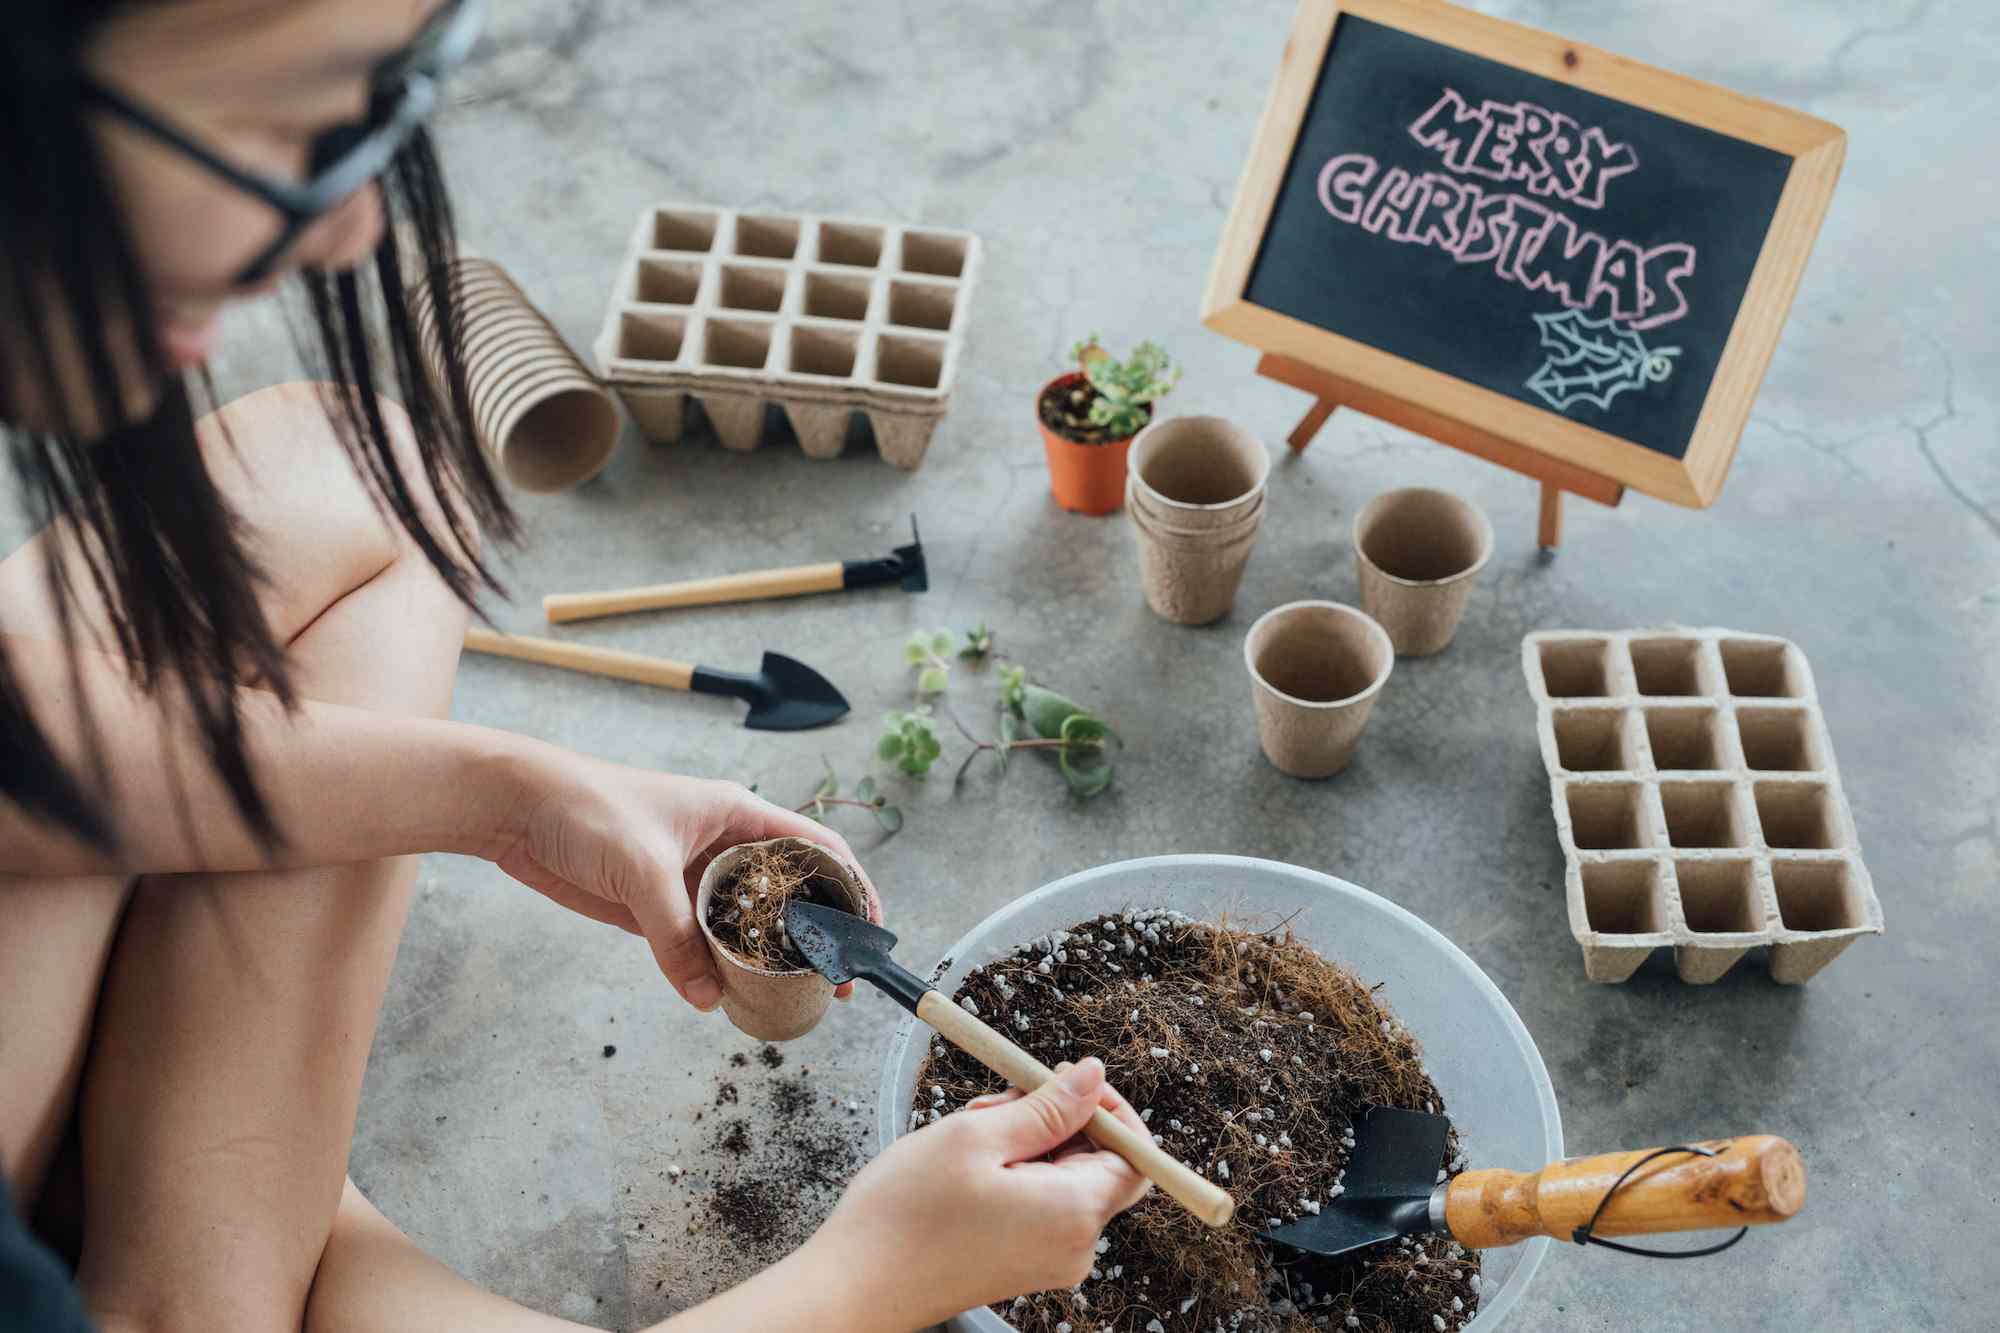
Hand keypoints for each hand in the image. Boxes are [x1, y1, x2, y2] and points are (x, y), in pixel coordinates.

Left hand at [487, 751, 878, 1010]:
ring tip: (791, 995)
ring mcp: (693, 876)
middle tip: (833, 981)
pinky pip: (702, 940)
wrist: (516, 808)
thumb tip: (706, 996)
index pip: (817, 848)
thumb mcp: (641, 868)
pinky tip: (730, 994)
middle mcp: (724, 844)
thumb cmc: (586, 807)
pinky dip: (719, 967)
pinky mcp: (659, 904)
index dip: (853, 887)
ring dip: (765, 955)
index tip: (871, 931)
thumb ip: (676, 933)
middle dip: (816, 934)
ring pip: (746, 921)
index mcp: (737, 813)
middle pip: (789, 892)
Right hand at [803, 1058, 1151, 1330]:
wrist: (854, 1287)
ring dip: (1027, 1141)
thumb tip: (1094, 1076)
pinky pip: (1041, 1203)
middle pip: (1099, 1163)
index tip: (1064, 1078)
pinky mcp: (1021, 1262)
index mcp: (1074, 1213)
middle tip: (1000, 1098)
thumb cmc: (906, 1215)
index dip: (1109, 1108)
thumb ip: (1048, 1106)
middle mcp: (1074, 1246)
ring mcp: (1048, 1259)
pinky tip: (969, 1162)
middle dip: (1058, 1119)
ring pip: (1063, 1178)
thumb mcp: (978, 1136)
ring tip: (972, 1130)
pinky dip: (1015, 1171)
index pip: (1136, 1155)